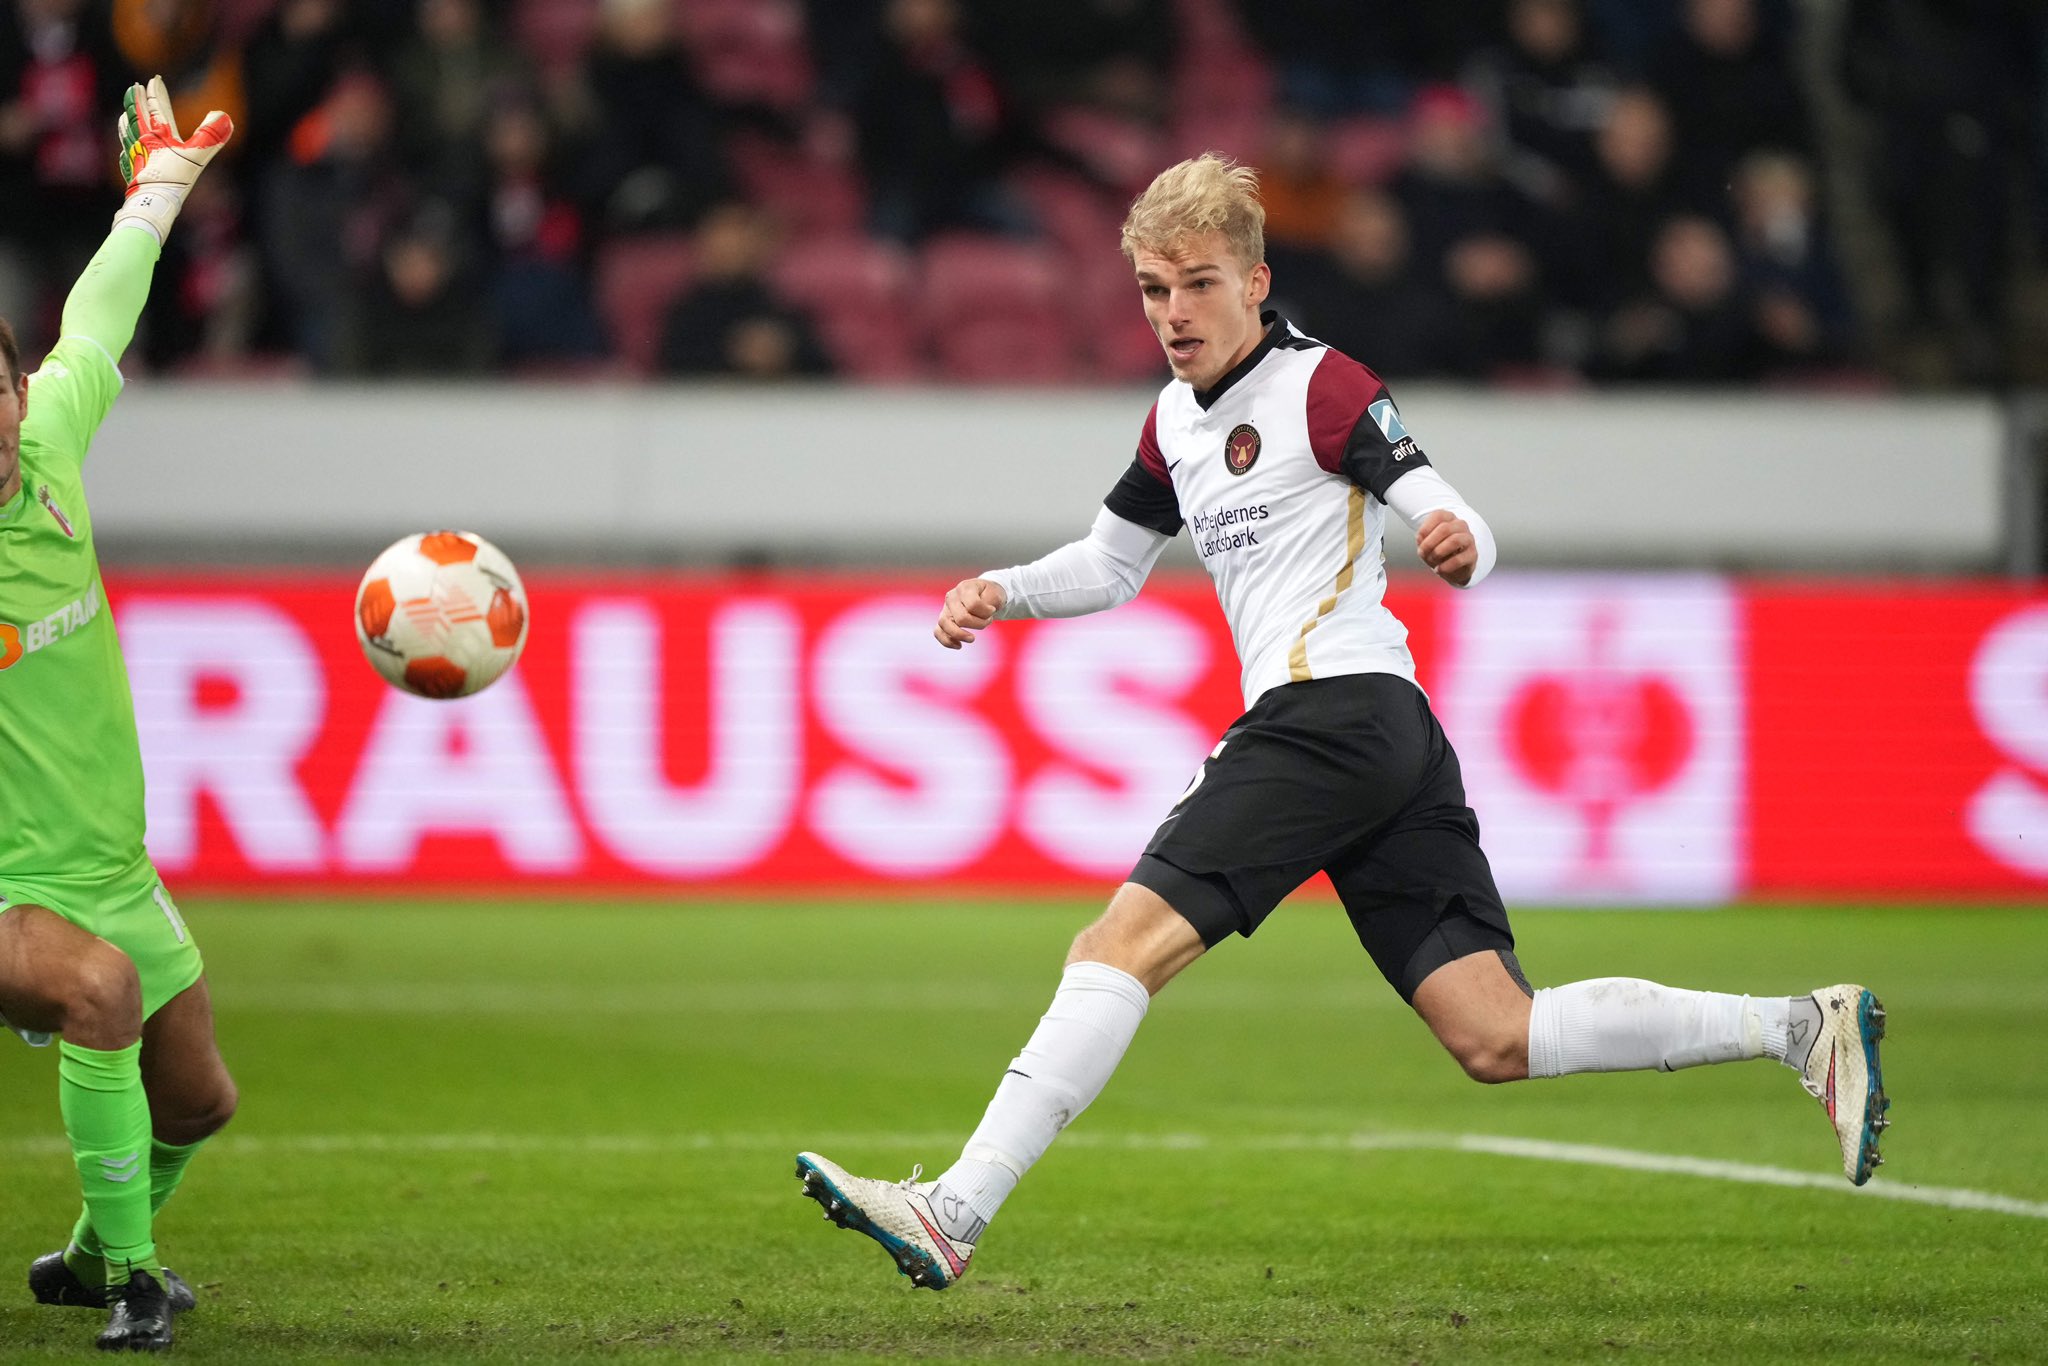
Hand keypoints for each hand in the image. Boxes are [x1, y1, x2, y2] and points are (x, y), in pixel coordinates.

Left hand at [113, 75, 232, 241]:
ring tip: (124, 114)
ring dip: (127, 120)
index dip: (155, 92)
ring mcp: (136, 157)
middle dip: (136, 101)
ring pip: (128, 133)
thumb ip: (211, 136)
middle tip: (133, 88)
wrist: (152, 204)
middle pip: (137, 116)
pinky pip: (126, 154)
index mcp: (158, 134)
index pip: (155, 108)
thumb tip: (224, 116)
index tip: (154, 79)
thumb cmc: (174, 180)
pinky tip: (124, 150)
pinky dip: (125, 146)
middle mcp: (143, 142)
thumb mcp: (197, 156)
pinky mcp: (133, 172)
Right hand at [934, 578, 1005, 648]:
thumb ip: (990, 603)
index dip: (987, 612)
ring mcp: (945, 608)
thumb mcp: (996, 594)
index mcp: (965, 588)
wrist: (984, 594)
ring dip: (960, 634)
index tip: (993, 611)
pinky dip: (947, 641)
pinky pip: (938, 632)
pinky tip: (959, 645)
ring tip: (972, 638)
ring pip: (944, 624)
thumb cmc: (990, 595)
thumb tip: (982, 616)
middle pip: (961, 618)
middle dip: (979, 624)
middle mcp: (952, 597)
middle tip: (988, 621)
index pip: (973, 605)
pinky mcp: (944, 619)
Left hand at [1415, 509, 1475, 586]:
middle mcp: (1460, 525)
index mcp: (1448, 518)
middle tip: (1422, 554)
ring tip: (1432, 560)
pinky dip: (1445, 566)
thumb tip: (1422, 540)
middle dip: (1429, 543)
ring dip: (1438, 552)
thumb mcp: (1426, 543)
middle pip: (1445, 528)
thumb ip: (1422, 539)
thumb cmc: (1437, 550)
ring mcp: (1468, 539)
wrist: (1452, 568)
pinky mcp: (1472, 555)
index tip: (1420, 541)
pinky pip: (1459, 559)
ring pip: (1455, 540)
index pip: (1438, 515)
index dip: (1425, 529)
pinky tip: (1439, 570)